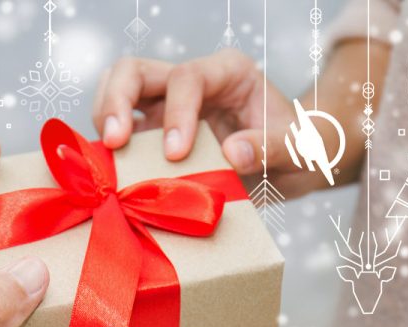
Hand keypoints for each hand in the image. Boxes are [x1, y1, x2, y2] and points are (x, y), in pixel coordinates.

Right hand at [93, 47, 381, 197]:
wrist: (293, 168)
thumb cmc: (302, 149)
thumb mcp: (303, 149)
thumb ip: (274, 147)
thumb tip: (232, 154)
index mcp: (228, 73)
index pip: (188, 77)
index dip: (176, 112)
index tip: (176, 154)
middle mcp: (190, 84)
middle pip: (134, 71)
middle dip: (116, 101)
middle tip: (115, 143)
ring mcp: (165, 109)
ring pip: (116, 92)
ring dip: (104, 119)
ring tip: (106, 158)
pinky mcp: (152, 136)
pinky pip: (119, 133)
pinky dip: (108, 151)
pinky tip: (108, 174)